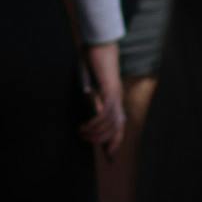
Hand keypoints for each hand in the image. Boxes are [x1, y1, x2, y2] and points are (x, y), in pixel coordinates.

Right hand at [80, 40, 125, 158]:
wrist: (102, 46)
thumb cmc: (95, 62)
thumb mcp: (94, 83)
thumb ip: (95, 96)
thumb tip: (92, 106)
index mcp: (116, 100)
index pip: (119, 126)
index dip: (115, 141)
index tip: (110, 155)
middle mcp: (119, 100)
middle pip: (117, 128)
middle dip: (105, 141)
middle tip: (88, 142)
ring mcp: (116, 96)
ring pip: (111, 123)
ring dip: (96, 132)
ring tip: (82, 133)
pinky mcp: (111, 91)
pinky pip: (106, 113)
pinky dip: (96, 122)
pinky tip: (87, 125)